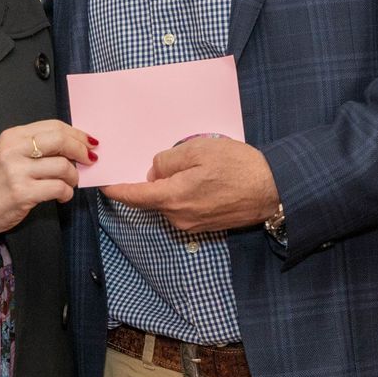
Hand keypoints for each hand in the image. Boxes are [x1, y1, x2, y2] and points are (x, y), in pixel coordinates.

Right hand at [0, 120, 95, 235]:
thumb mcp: (12, 153)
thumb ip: (38, 145)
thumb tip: (75, 144)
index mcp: (13, 136)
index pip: (53, 126)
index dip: (76, 133)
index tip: (89, 142)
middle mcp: (14, 150)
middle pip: (60, 140)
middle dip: (81, 150)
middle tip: (89, 159)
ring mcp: (18, 171)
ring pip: (63, 166)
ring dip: (74, 176)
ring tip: (70, 183)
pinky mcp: (23, 193)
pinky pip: (58, 188)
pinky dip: (67, 192)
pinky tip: (63, 196)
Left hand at [101, 138, 278, 232]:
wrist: (274, 189)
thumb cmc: (238, 166)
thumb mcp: (199, 150)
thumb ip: (168, 161)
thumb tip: (155, 172)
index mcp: (173, 198)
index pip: (134, 197)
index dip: (117, 190)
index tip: (103, 185)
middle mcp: (178, 217)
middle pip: (152, 198)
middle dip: (153, 181)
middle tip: (171, 160)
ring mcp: (193, 224)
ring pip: (169, 202)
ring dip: (173, 187)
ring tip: (197, 167)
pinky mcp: (206, 225)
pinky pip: (184, 208)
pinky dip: (185, 194)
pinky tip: (205, 180)